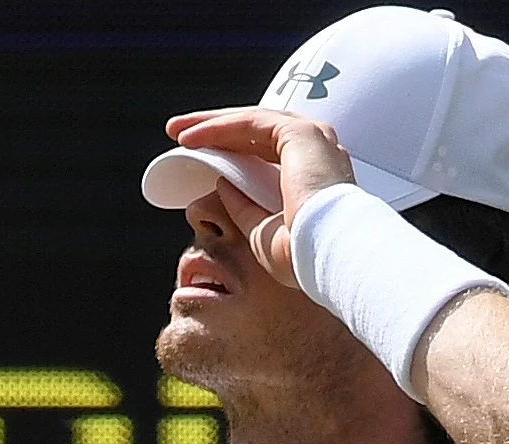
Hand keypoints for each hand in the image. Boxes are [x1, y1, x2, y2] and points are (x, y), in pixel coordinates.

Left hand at [165, 107, 356, 287]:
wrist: (330, 255)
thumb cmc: (305, 256)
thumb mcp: (261, 232)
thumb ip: (244, 206)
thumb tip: (223, 186)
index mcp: (314, 175)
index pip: (266, 150)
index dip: (230, 149)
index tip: (197, 155)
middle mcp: (317, 152)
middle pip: (258, 130)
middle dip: (216, 129)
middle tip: (179, 133)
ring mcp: (313, 139)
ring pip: (253, 121)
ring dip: (212, 124)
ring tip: (178, 131)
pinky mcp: (301, 135)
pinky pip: (251, 123)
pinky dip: (219, 128)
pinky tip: (192, 137)